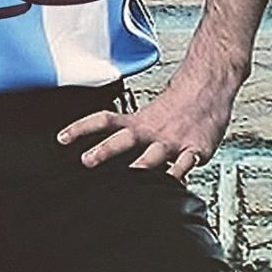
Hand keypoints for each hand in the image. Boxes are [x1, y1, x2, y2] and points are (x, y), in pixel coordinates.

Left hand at [56, 77, 235, 180]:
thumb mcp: (150, 116)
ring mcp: (173, 141)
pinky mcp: (194, 150)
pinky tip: (170, 186)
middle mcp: (152, 131)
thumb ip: (132, 135)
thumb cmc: (179, 106)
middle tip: (87, 161)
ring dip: (140, 169)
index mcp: (138, 122)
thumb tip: (106, 152)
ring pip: (153, 156)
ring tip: (129, 180)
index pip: (104, 121)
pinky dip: (176, 176)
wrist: (209, 85)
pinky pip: (184, 165)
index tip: (61, 139)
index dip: (80, 129)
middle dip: (104, 151)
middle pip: (123, 139)